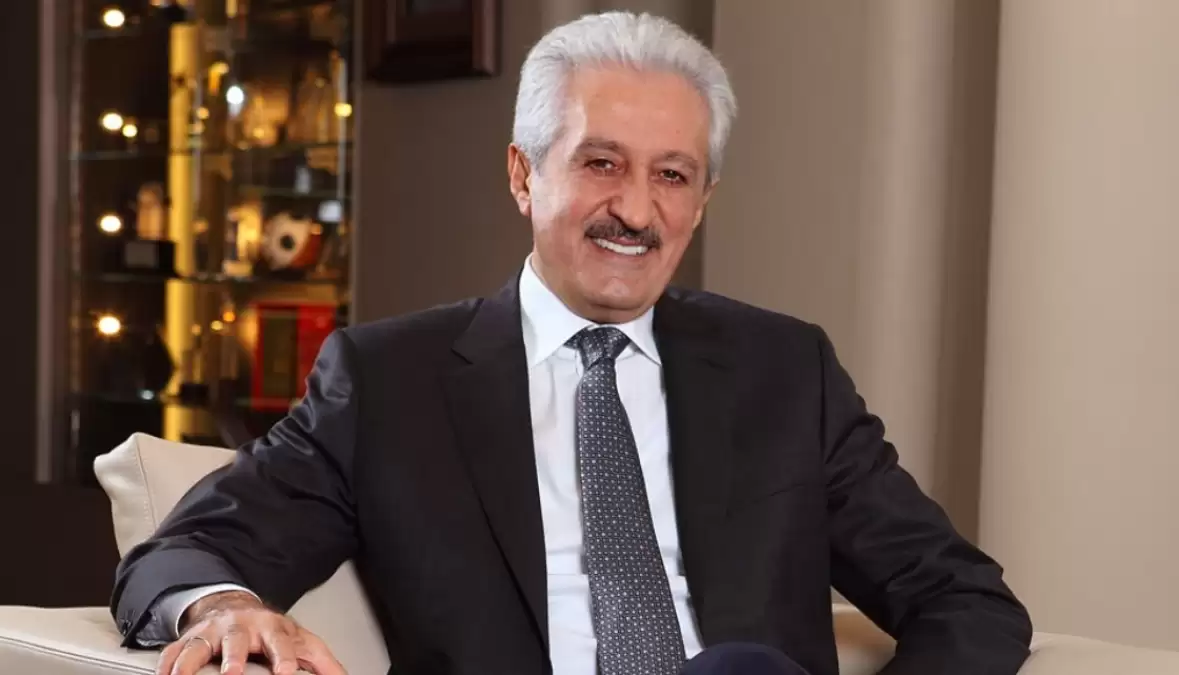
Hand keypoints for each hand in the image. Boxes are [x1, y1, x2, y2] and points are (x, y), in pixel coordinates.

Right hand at [157, 591, 345, 674]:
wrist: (233, 606)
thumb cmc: (269, 630)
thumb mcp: (299, 640)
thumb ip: (320, 662)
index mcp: (270, 627)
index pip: (280, 641)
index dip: (284, 657)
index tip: (286, 673)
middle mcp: (239, 628)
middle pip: (236, 641)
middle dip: (233, 657)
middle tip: (232, 672)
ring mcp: (211, 633)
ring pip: (198, 646)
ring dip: (190, 662)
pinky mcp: (188, 640)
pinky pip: (172, 652)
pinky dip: (166, 665)